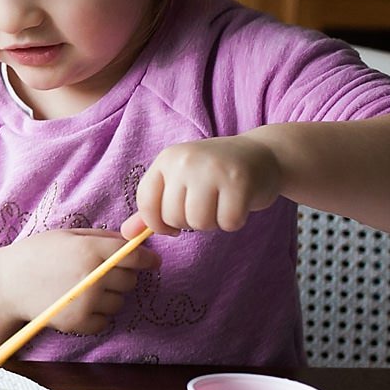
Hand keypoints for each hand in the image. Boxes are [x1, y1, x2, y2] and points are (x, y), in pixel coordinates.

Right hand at [0, 227, 159, 336]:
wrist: (6, 285)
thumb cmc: (36, 254)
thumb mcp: (67, 235)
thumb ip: (102, 237)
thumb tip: (133, 242)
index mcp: (90, 249)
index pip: (135, 257)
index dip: (148, 259)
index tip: (152, 261)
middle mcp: (92, 276)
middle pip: (130, 280)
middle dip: (122, 275)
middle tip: (101, 272)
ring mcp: (87, 302)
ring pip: (119, 301)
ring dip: (109, 296)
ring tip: (84, 288)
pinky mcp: (79, 322)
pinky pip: (105, 320)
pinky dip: (97, 314)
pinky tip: (78, 303)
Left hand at [132, 135, 282, 234]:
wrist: (263, 154)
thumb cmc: (216, 173)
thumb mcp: (181, 181)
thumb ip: (154, 207)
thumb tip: (126, 234)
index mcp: (167, 159)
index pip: (147, 203)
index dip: (157, 224)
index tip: (172, 225)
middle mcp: (186, 161)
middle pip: (174, 217)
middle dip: (191, 222)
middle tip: (207, 205)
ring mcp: (213, 169)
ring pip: (199, 222)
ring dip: (213, 223)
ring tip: (222, 203)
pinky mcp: (239, 182)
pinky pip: (228, 223)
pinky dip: (234, 222)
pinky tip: (239, 204)